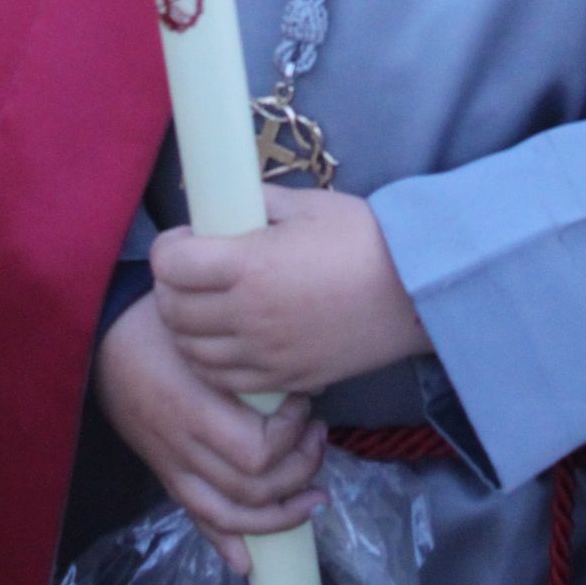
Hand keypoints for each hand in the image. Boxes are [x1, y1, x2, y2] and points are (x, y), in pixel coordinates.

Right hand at [94, 294, 326, 571]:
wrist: (98, 335)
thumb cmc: (154, 321)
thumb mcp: (200, 330)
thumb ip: (246, 357)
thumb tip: (308, 376)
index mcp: (194, 410)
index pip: (258, 452)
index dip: (291, 435)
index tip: (304, 402)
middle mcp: (183, 448)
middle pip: (253, 489)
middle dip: (299, 470)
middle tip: (319, 435)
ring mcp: (172, 466)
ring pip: (229, 516)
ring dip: (278, 516)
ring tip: (315, 496)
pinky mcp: (164, 472)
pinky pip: (195, 518)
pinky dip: (224, 543)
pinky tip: (249, 562)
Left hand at [150, 187, 431, 400]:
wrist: (415, 291)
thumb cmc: (364, 238)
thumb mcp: (306, 206)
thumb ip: (257, 204)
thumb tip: (226, 204)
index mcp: (249, 265)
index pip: (172, 265)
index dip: (170, 248)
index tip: (185, 239)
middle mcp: (247, 316)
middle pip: (173, 311)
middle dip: (171, 288)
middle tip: (189, 271)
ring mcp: (264, 355)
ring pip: (192, 352)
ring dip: (187, 328)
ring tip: (205, 306)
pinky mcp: (283, 380)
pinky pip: (225, 380)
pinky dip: (213, 361)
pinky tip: (228, 340)